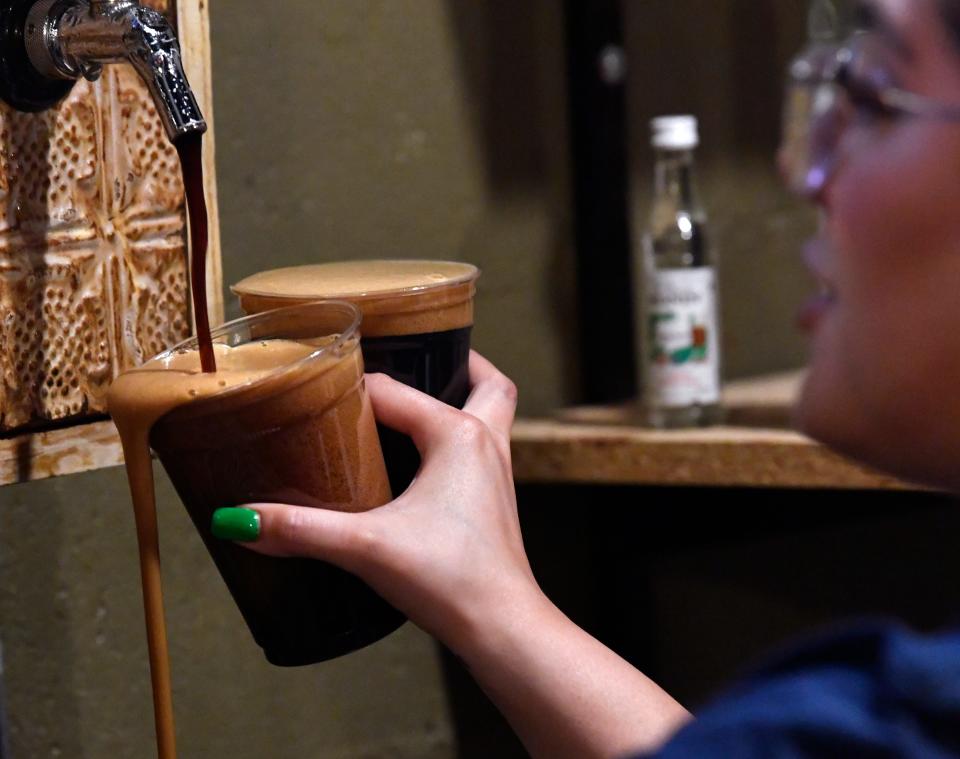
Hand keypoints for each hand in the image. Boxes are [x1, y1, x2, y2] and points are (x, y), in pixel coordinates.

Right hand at [233, 350, 542, 650]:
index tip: (318, 389)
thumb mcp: (365, 547)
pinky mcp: (492, 504)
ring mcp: (496, 475)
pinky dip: (456, 441)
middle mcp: (485, 444)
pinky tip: (418, 465)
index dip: (354, 387)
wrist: (503, 629)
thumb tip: (238, 518)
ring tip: (413, 402)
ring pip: (492, 414)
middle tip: (411, 357)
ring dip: (462, 399)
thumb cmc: (452, 580)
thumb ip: (300, 530)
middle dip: (453, 363)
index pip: (395, 390)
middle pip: (483, 382)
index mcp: (458, 435)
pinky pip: (480, 452)